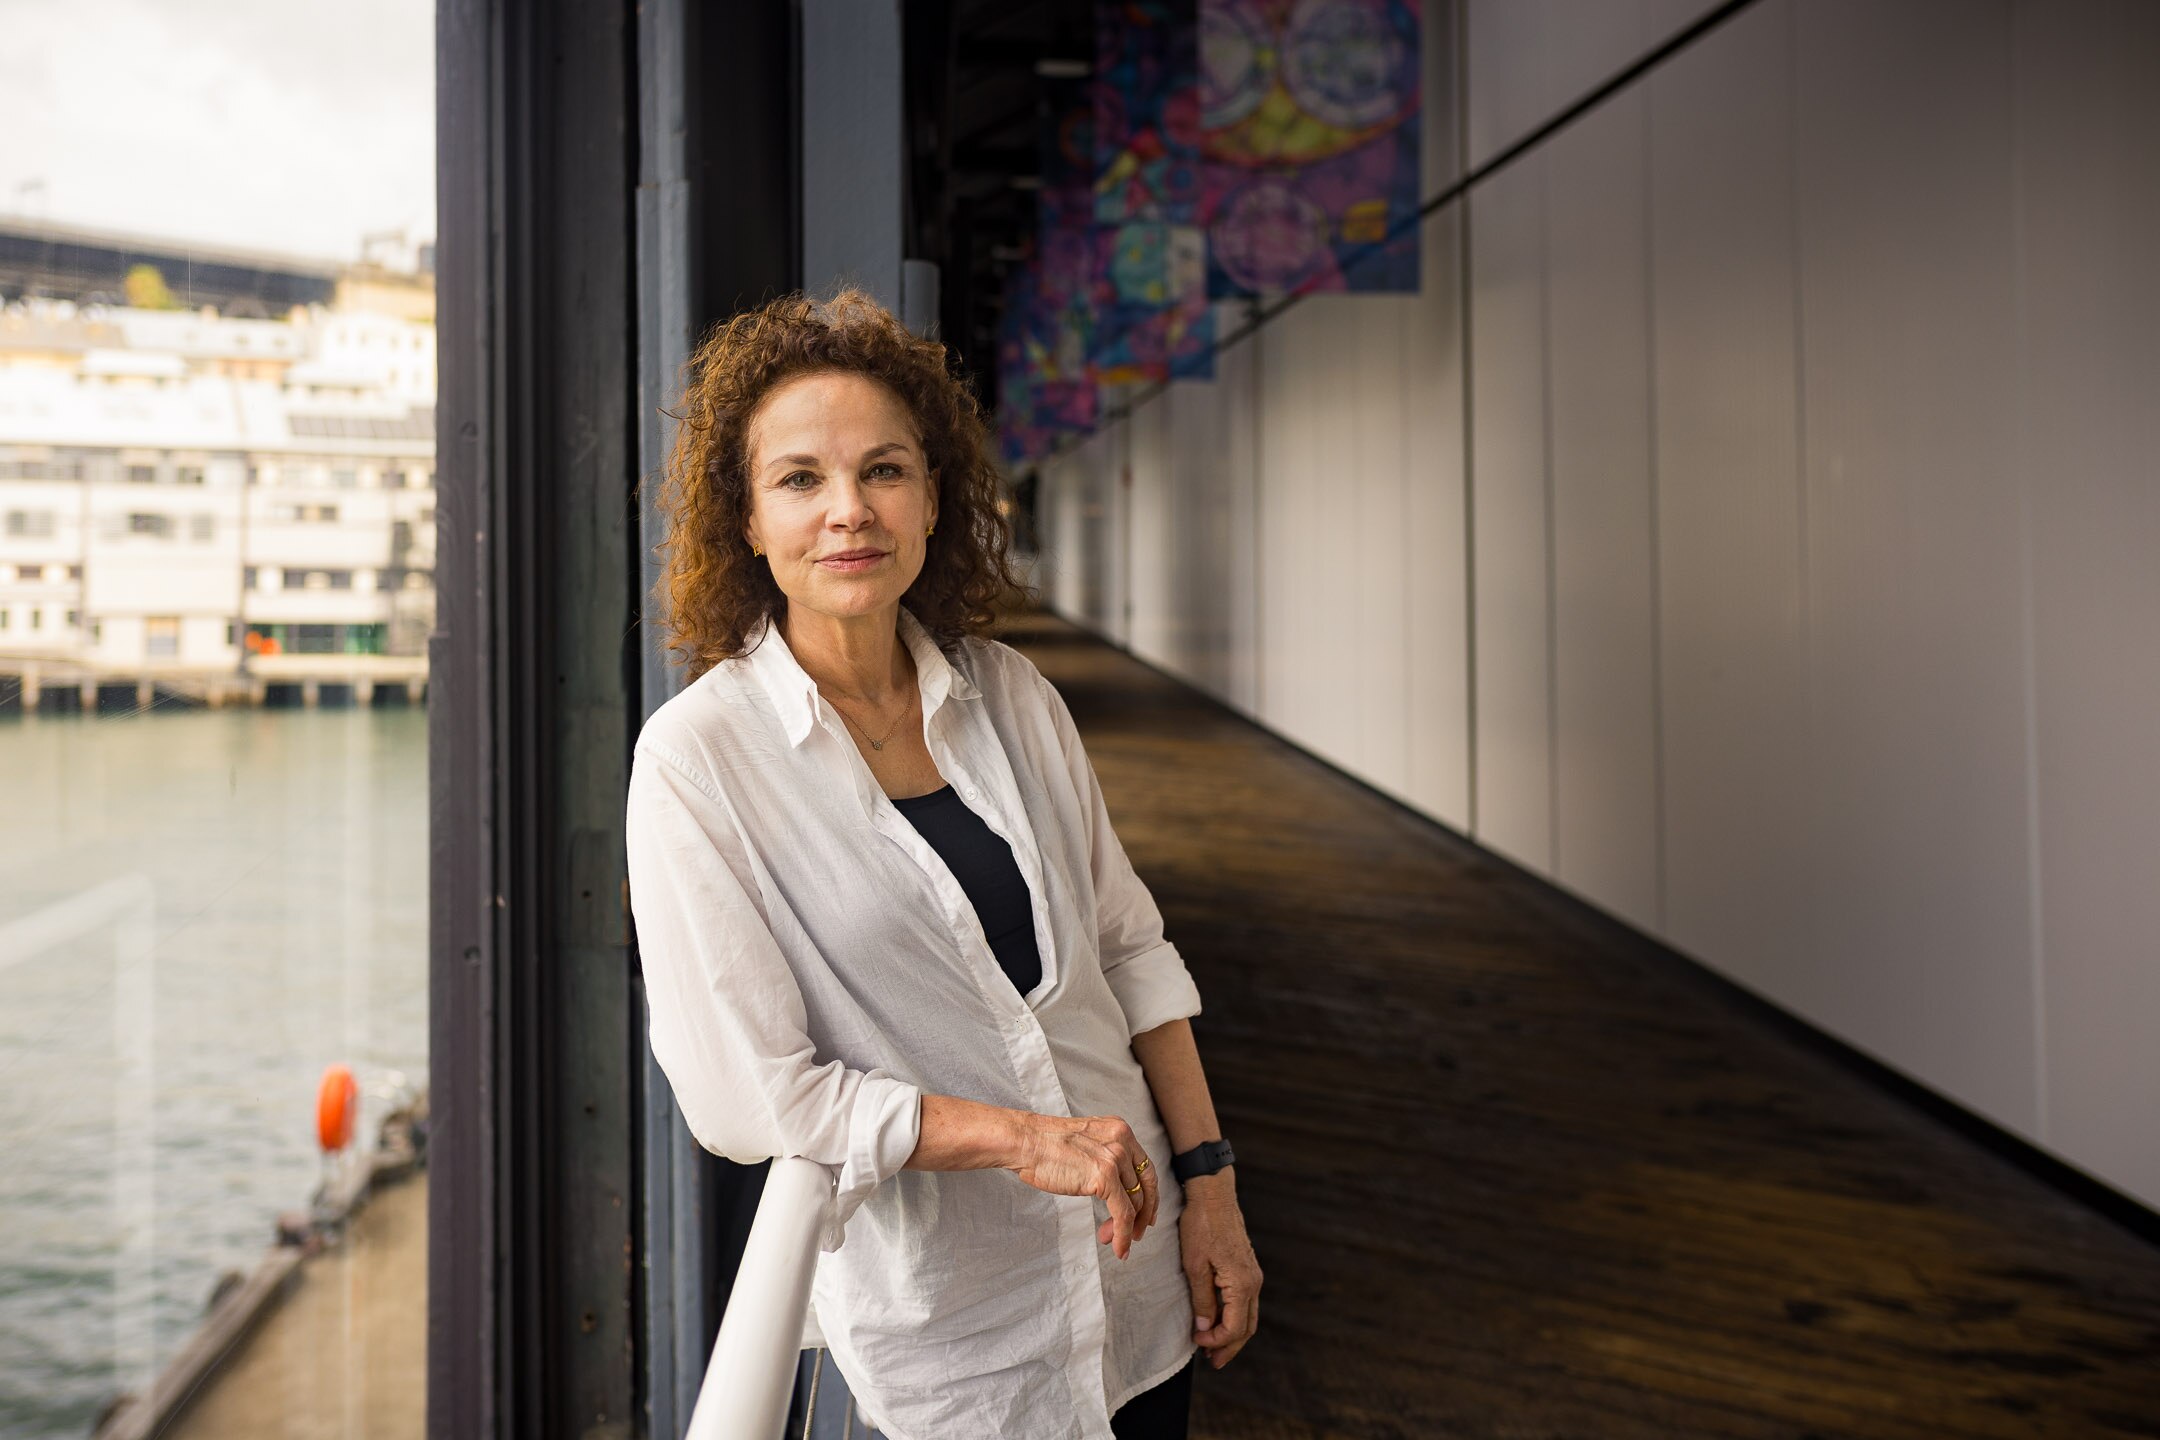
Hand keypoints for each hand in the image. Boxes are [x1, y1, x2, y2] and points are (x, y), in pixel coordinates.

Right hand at [1011, 1112, 1159, 1258]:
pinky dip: (1123, 1235)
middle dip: (1143, 1214)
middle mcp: (1123, 1141)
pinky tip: (1118, 1247)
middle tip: (1136, 1234)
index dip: (1149, 1195)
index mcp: (1119, 1130)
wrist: (1025, 1141)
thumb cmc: (1044, 1146)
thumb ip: (1104, 1158)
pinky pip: (1122, 1214)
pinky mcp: (1104, 1177)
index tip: (1146, 1215)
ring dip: (1126, 1228)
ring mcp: (1115, 1158)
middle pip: (1146, 1185)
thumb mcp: (1086, 1144)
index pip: (1145, 1167)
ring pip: (1135, 1203)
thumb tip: (1115, 1189)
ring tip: (1109, 1240)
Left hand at [1180, 1174, 1260, 1367]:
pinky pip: (1245, 1302)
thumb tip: (1205, 1328)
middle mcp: (1253, 1282)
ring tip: (1214, 1347)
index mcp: (1242, 1284)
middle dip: (1229, 1346)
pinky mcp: (1247, 1268)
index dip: (1216, 1341)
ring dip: (1233, 1334)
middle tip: (1212, 1361)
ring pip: (1248, 1316)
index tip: (1197, 1342)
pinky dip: (1234, 1317)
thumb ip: (1202, 1299)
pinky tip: (1218, 1320)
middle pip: (1246, 1327)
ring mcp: (1253, 1275)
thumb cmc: (1201, 1226)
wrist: (1214, 1195)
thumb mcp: (1195, 1265)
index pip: (1234, 1328)